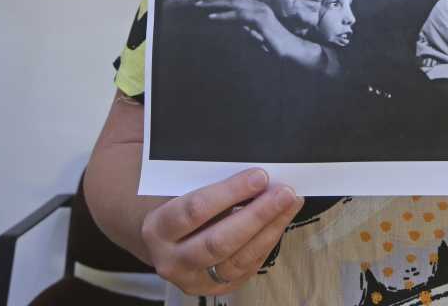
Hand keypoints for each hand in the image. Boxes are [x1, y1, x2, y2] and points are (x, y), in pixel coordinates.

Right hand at [141, 168, 303, 296]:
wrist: (164, 241)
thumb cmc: (177, 203)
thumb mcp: (180, 189)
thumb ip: (205, 178)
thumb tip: (250, 160)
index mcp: (157, 228)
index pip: (194, 210)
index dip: (229, 192)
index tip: (260, 175)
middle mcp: (171, 260)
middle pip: (218, 241)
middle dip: (256, 215)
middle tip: (285, 192)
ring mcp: (194, 279)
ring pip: (237, 259)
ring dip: (269, 229)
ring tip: (291, 203)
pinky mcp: (216, 288)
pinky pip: (247, 268)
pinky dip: (267, 242)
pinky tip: (282, 220)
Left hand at [191, 0, 290, 50]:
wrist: (291, 50)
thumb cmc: (276, 45)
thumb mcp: (259, 35)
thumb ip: (249, 30)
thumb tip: (240, 28)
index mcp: (257, 7)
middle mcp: (258, 5)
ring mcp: (260, 11)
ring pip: (233, 2)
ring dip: (214, 3)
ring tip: (200, 5)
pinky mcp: (260, 19)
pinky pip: (238, 15)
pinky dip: (223, 15)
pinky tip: (212, 17)